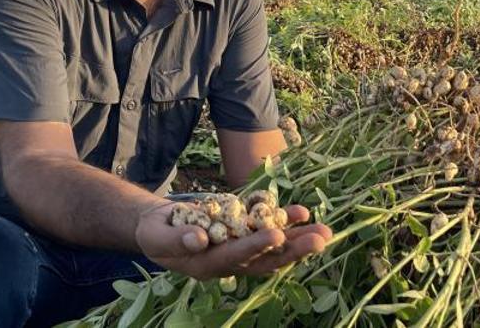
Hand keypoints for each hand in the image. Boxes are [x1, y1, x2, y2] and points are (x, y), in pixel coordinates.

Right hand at [136, 202, 332, 280]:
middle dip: (293, 249)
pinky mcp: (242, 232)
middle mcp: (230, 260)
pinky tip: (303, 213)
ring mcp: (239, 247)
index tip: (277, 235)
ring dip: (298, 238)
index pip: (236, 257)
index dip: (256, 247)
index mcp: (208, 265)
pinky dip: (285, 221)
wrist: (159, 226)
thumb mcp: (157, 236)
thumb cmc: (155, 233)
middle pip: (265, 258)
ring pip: (273, 245)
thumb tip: (198, 239)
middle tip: (320, 240)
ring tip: (324, 230)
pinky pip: (267, 227)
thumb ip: (177, 239)